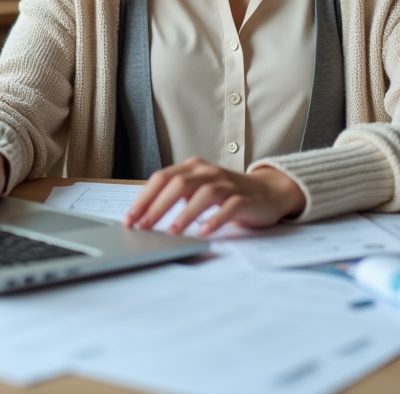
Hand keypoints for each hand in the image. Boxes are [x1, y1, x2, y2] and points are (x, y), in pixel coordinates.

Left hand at [122, 157, 305, 235]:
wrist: (268, 192)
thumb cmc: (227, 193)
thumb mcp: (198, 189)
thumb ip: (176, 196)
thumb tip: (144, 216)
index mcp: (193, 168)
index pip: (162, 178)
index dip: (144, 198)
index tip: (130, 219)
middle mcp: (208, 172)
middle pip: (179, 184)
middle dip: (158, 206)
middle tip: (144, 227)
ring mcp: (228, 184)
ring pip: (204, 194)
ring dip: (186, 213)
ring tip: (173, 232)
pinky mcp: (245, 199)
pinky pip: (229, 207)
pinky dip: (215, 219)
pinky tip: (205, 232)